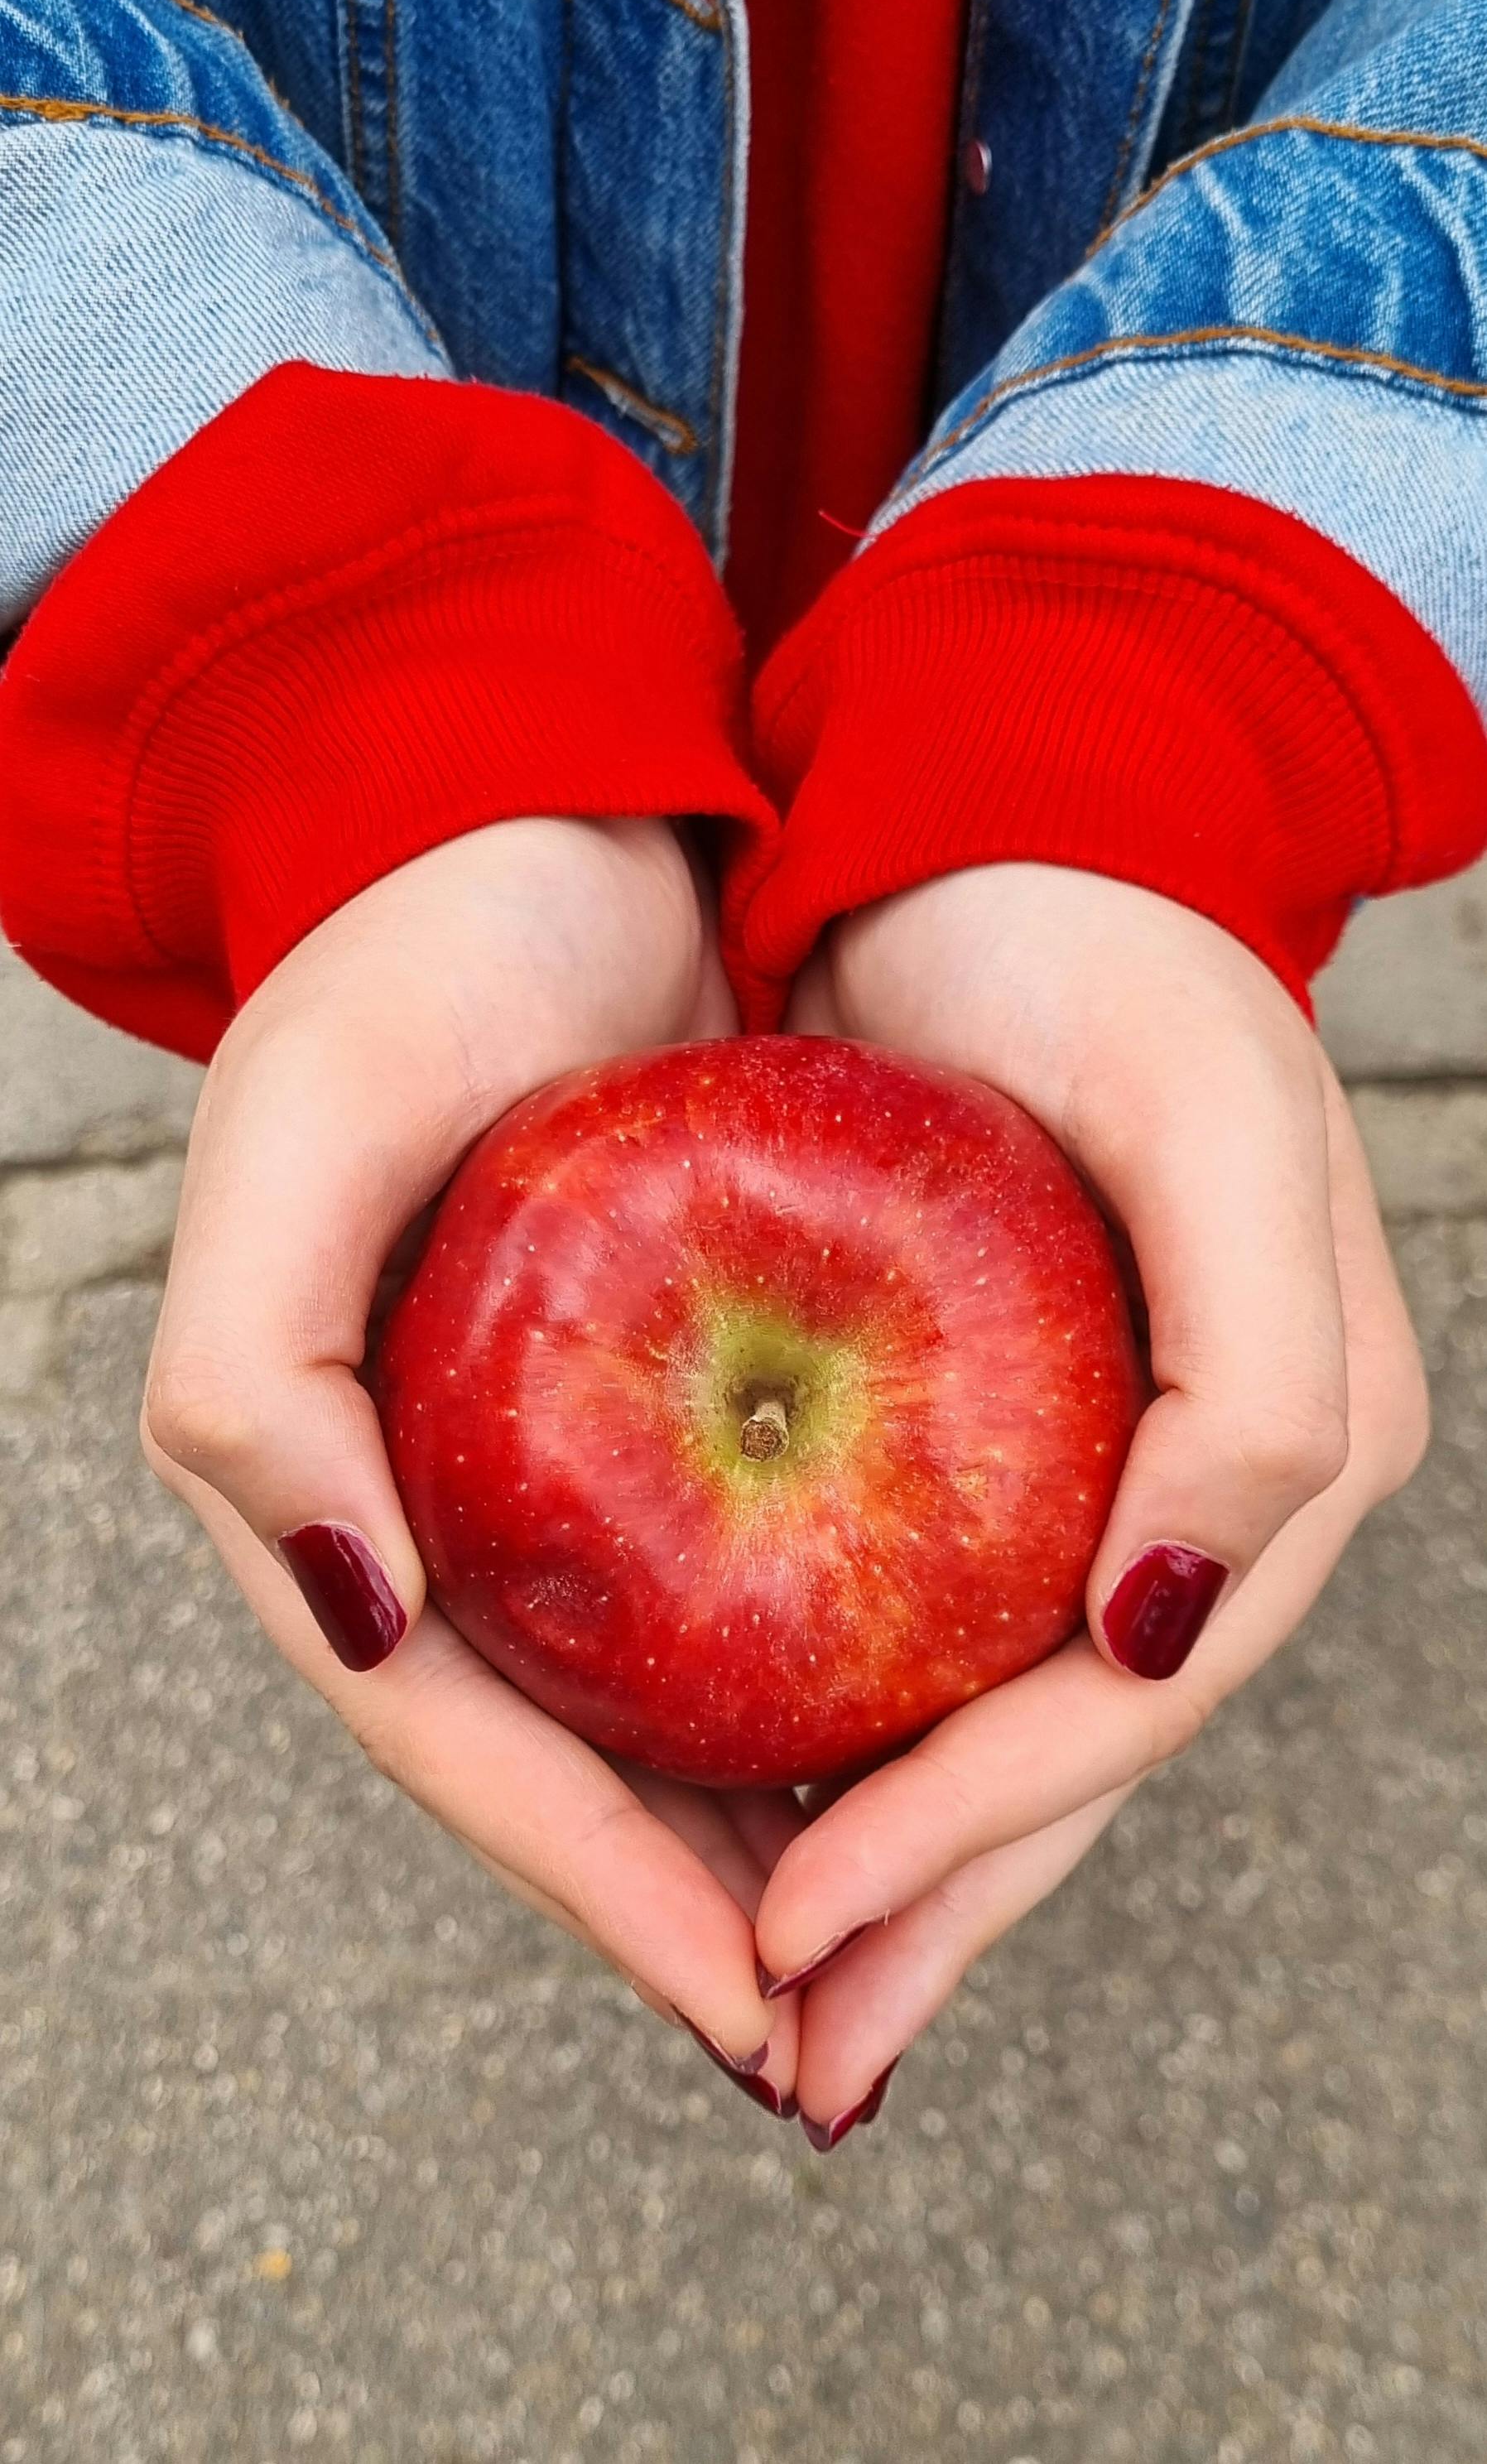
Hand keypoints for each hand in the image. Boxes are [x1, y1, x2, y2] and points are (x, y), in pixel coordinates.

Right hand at [143, 818, 800, 2094]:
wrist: (537, 812)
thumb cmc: (407, 953)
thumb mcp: (299, 1133)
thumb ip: (252, 1373)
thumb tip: (346, 1605)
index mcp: (320, 1470)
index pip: (446, 1723)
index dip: (577, 1875)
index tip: (733, 1995)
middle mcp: (427, 1488)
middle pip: (549, 1748)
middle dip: (670, 1900)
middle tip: (822, 2027)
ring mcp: (538, 1451)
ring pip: (640, 1690)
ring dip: (741, 1821)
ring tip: (872, 1937)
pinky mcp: (640, 1392)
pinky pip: (717, 1571)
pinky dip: (790, 1672)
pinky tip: (891, 1732)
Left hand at [756, 864, 1427, 2140]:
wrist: (998, 820)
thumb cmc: (1106, 946)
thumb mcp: (1214, 1121)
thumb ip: (1261, 1387)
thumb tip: (1163, 1630)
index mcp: (1290, 1441)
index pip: (1125, 1701)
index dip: (978, 1835)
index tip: (801, 1926)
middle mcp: (1204, 1485)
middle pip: (1070, 1754)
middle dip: (935, 1910)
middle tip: (789, 2044)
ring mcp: (1107, 1467)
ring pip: (1000, 1716)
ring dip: (900, 1865)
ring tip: (778, 1994)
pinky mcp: (1007, 1429)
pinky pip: (935, 1623)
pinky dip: (859, 1729)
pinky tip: (766, 1801)